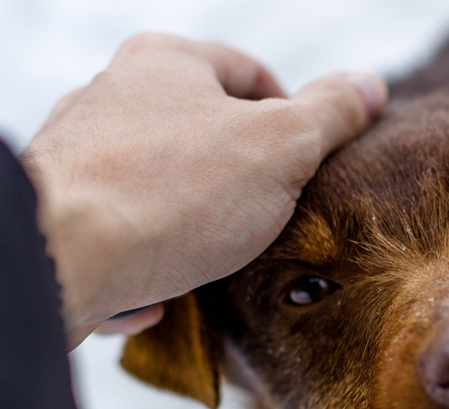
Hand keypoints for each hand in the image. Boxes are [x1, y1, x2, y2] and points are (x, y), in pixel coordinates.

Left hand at [21, 33, 386, 348]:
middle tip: (273, 214)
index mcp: (168, 64)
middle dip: (244, 175)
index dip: (291, 115)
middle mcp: (115, 98)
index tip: (308, 161)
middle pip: (204, 130)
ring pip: (162, 185)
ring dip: (197, 220)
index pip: (250, 73)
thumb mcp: (282, 146)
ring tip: (222, 255)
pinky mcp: (65, 213)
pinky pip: (123, 231)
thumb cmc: (175, 192)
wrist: (66, 257)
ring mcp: (84, 157)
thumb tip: (369, 86)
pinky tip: (167, 290)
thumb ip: (331, 114)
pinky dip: (151, 258)